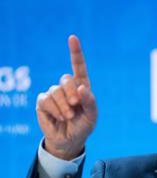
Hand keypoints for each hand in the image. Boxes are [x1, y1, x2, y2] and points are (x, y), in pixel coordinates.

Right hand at [36, 35, 97, 159]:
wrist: (70, 140)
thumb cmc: (83, 126)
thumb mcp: (92, 116)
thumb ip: (90, 102)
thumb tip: (82, 88)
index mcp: (82, 86)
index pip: (79, 66)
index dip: (75, 52)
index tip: (72, 38)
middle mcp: (67, 87)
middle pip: (66, 79)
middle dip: (71, 93)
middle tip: (76, 105)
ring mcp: (54, 93)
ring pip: (56, 91)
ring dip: (64, 106)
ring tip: (69, 116)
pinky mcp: (43, 102)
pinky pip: (46, 100)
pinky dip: (54, 110)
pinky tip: (60, 117)